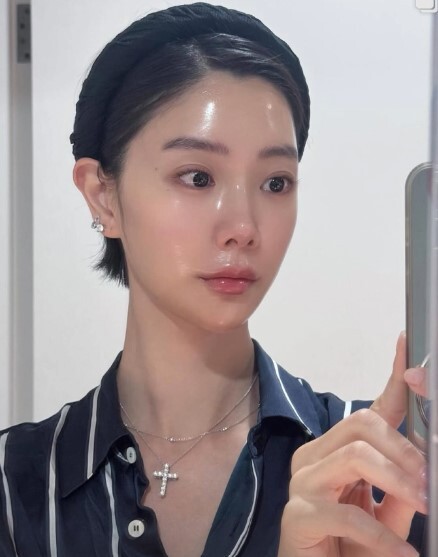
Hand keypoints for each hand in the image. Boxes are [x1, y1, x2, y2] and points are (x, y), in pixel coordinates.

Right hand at [278, 332, 426, 556]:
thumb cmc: (351, 547)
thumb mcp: (387, 513)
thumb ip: (404, 483)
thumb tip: (427, 456)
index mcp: (333, 452)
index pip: (367, 411)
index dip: (392, 379)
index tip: (405, 343)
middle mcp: (313, 457)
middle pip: (361, 423)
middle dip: (403, 448)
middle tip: (428, 482)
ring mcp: (301, 482)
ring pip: (355, 455)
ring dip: (396, 480)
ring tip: (422, 507)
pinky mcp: (297, 515)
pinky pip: (347, 513)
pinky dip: (381, 535)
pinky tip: (401, 554)